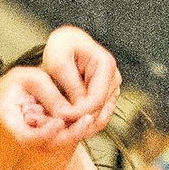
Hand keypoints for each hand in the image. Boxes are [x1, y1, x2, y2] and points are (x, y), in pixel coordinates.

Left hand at [41, 26, 121, 140]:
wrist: (66, 44)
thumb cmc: (60, 48)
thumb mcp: (60, 63)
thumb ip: (71, 87)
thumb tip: (74, 112)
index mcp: (106, 65)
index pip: (96, 99)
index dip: (78, 113)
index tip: (59, 118)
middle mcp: (114, 78)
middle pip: (98, 110)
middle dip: (77, 120)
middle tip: (54, 125)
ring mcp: (112, 89)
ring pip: (97, 116)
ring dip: (77, 123)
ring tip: (55, 123)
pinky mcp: (106, 97)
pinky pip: (94, 115)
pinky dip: (79, 120)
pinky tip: (62, 121)